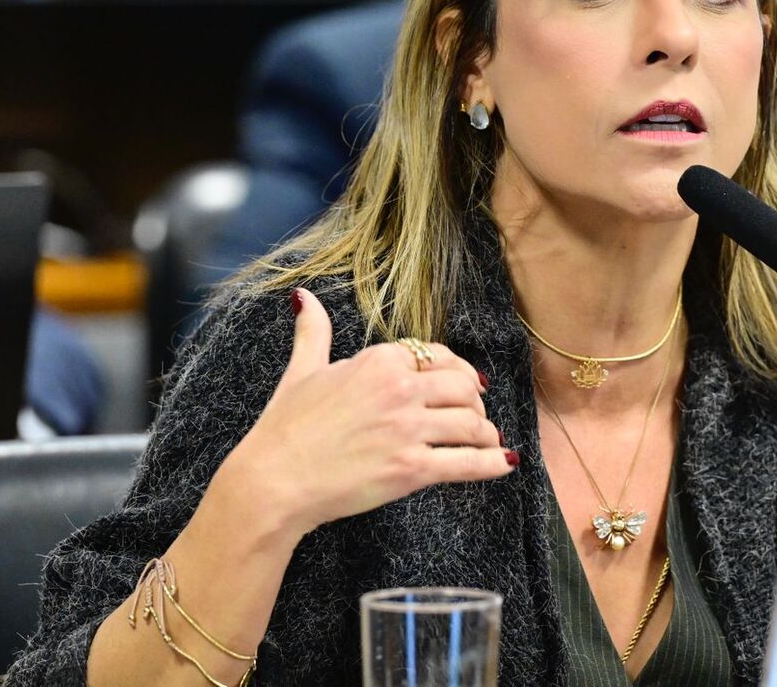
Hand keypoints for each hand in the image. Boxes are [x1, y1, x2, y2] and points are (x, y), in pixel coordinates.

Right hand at [221, 288, 516, 537]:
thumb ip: (314, 331)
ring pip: (473, 424)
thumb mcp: (302, 371)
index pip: (440, 358)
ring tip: (486, 443)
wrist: (273, 481)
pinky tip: (503, 465)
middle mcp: (400, 388)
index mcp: (380, 361)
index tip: (465, 385)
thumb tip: (302, 296)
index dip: (458, 372)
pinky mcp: (412, 468)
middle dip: (475, 403)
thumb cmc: (284, 428)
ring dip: (485, 434)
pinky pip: (467, 463)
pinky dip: (491, 465)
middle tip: (475, 418)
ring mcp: (408, 428)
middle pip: (466, 388)